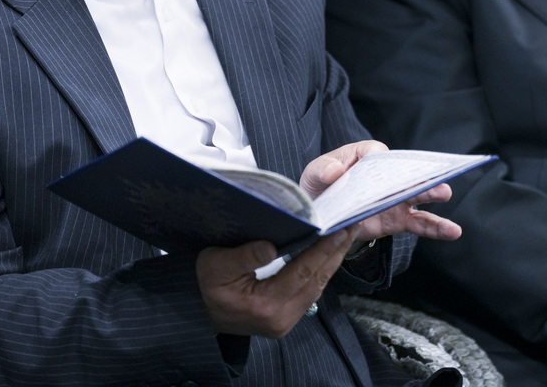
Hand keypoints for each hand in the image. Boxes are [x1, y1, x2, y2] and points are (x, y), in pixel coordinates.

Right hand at [196, 228, 355, 337]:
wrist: (195, 311)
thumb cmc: (203, 286)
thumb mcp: (214, 264)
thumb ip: (244, 256)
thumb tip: (270, 245)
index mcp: (265, 306)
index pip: (303, 272)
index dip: (323, 249)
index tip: (339, 229)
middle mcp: (280, 318)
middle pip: (317, 280)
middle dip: (335, 252)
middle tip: (351, 225)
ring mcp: (285, 321)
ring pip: (317, 287)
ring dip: (331, 260)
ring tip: (344, 236)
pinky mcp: (285, 319)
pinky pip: (310, 292)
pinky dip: (320, 271)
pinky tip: (327, 254)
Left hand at [300, 140, 461, 244]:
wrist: (320, 213)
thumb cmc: (320, 185)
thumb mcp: (314, 173)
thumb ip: (323, 170)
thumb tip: (335, 172)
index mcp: (365, 157)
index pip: (376, 152)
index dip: (380, 159)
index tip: (384, 167)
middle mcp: (385, 176)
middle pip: (405, 172)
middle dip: (419, 174)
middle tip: (436, 177)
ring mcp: (394, 199)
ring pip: (417, 196)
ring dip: (432, 195)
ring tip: (447, 194)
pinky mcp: (397, 220)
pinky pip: (419, 224)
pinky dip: (436, 228)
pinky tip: (453, 231)